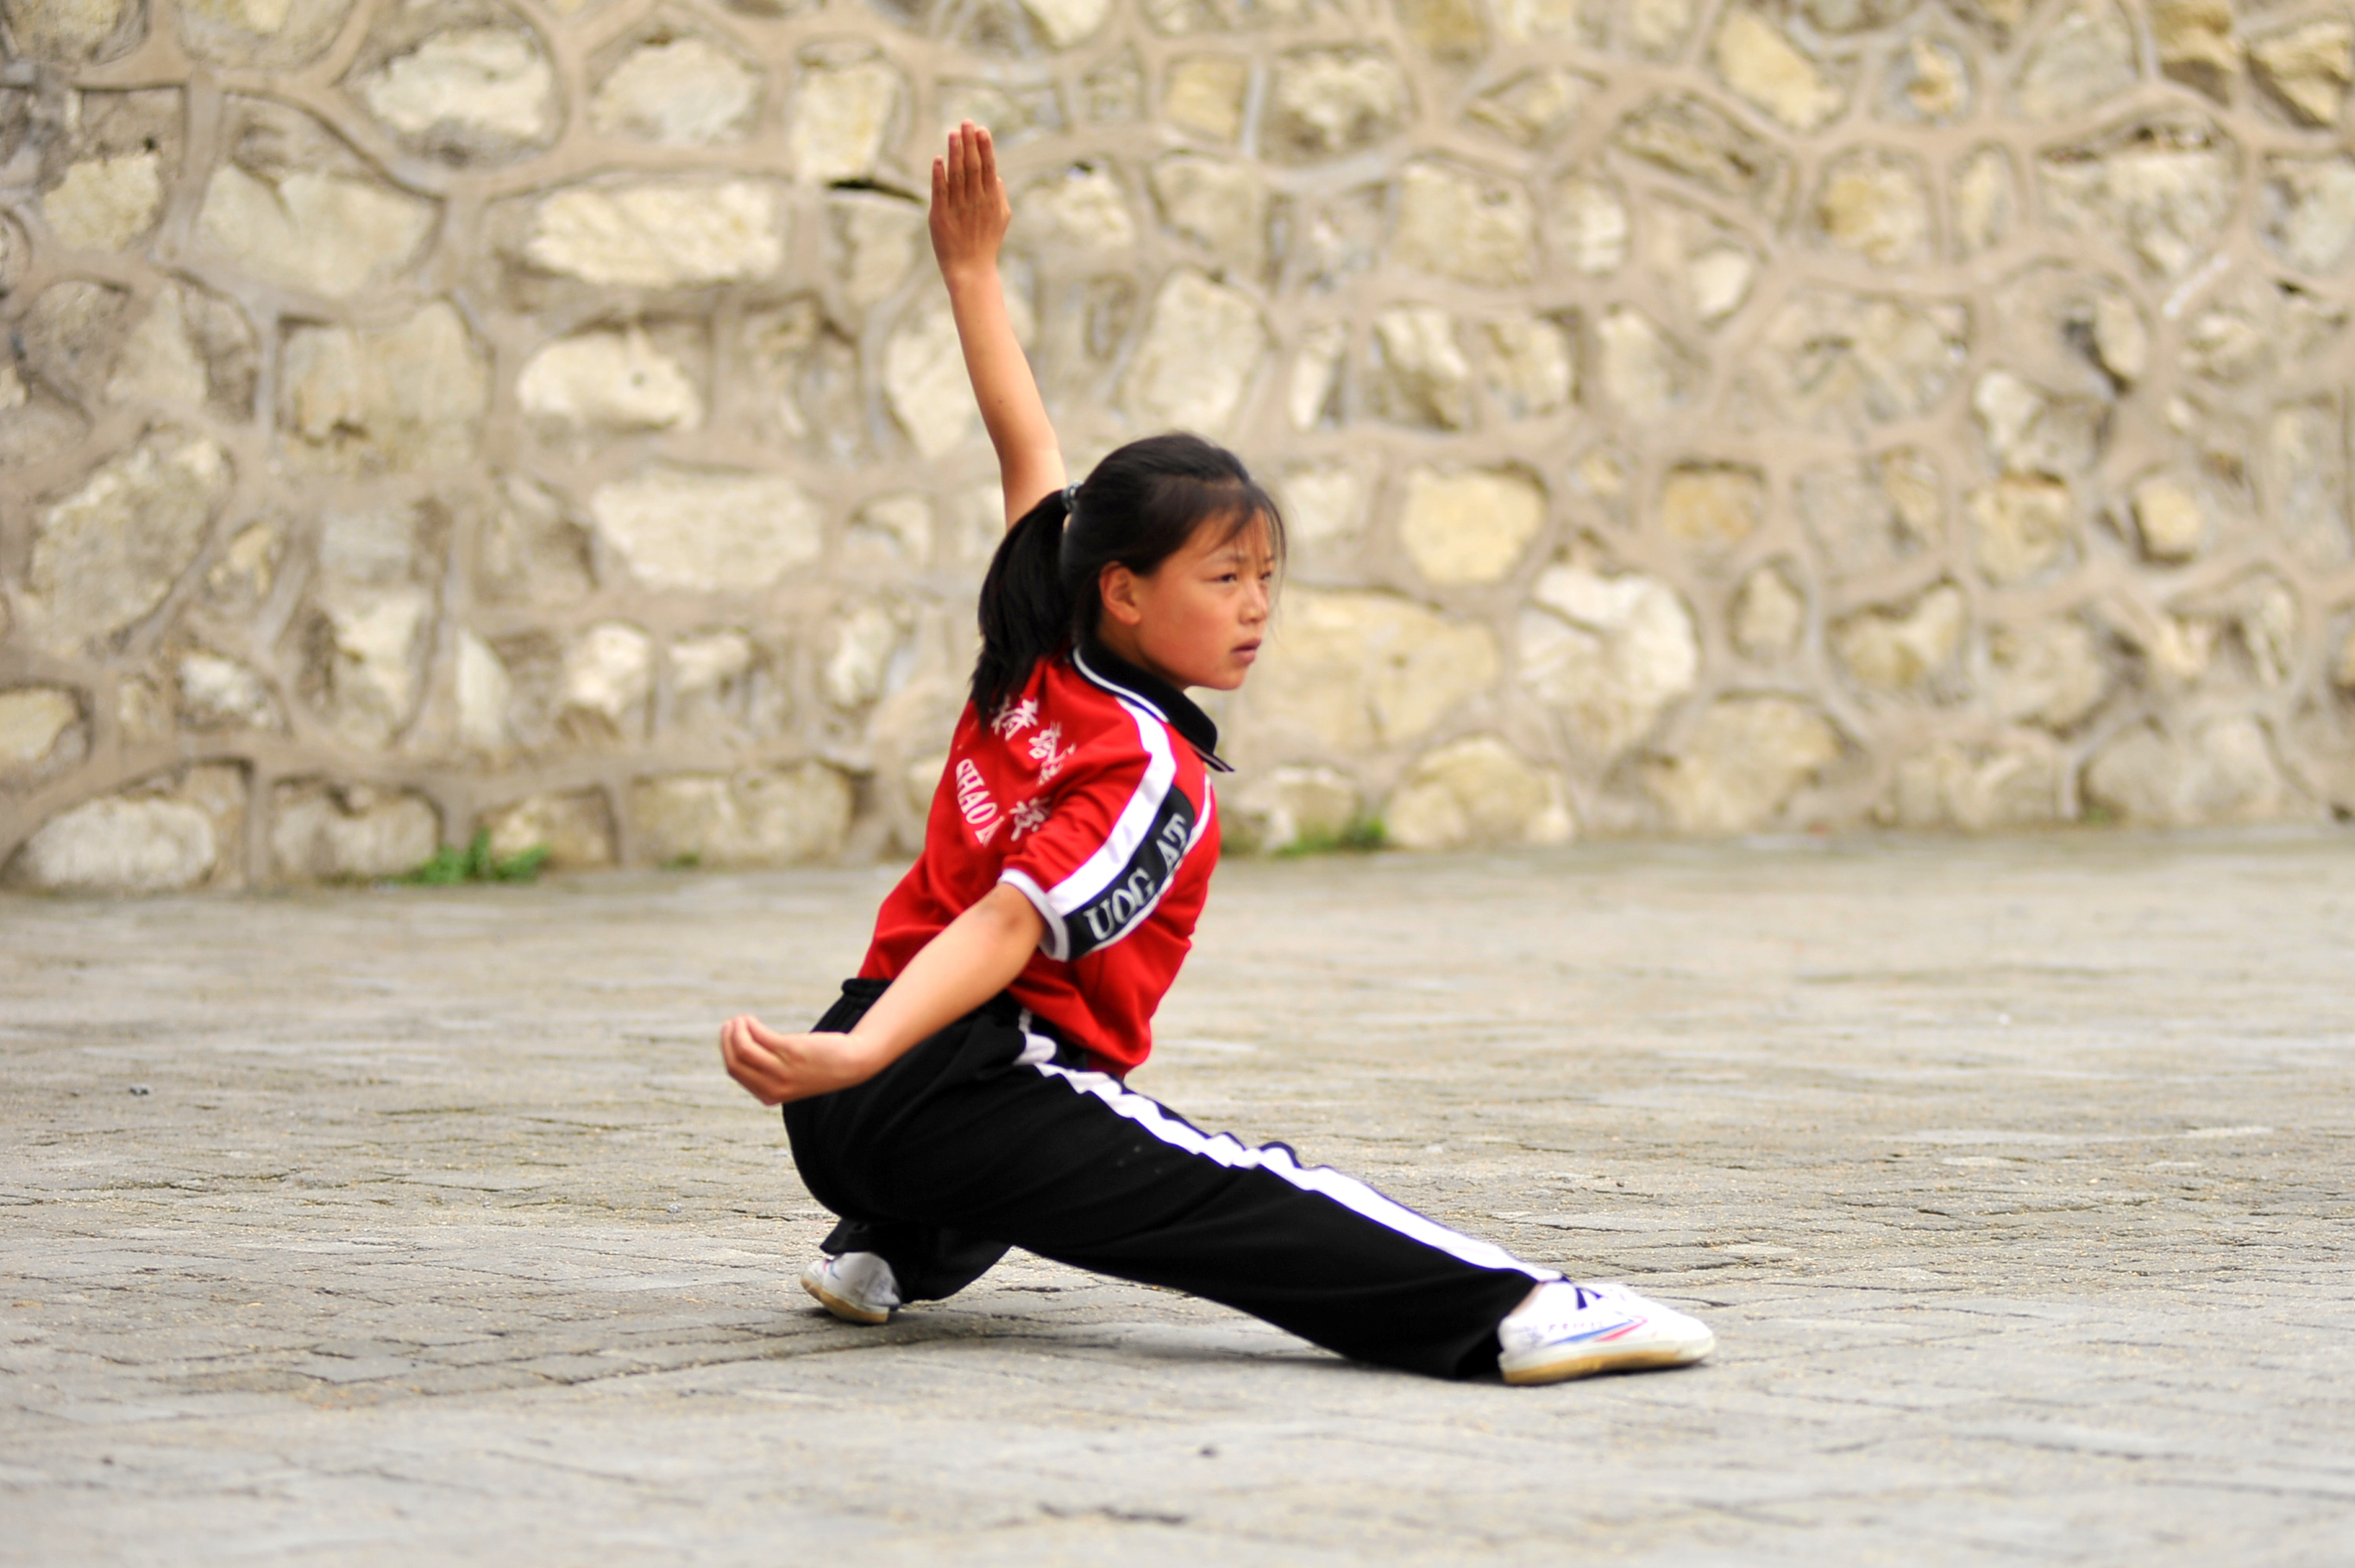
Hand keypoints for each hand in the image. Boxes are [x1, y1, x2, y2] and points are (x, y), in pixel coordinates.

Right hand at [718, 1015, 882, 1105]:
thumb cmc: (818, 1066)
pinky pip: (760, 1036)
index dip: (727, 1051)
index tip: (730, 1036)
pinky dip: (750, 1025)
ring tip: (741, 1019)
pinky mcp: (791, 1052)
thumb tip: (739, 1048)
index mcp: (769, 1096)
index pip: (735, 1072)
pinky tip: (751, 1019)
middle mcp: (774, 1087)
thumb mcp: (788, 1075)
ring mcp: (782, 1071)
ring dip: (736, 1030)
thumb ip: (765, 1070)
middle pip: (734, 1062)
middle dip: (727, 1040)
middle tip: (731, 1024)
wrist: (851, 1064)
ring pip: (743, 1048)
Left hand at [930, 120, 1010, 283]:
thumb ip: (1000, 195)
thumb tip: (997, 174)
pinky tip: (938, 159)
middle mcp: (976, 201)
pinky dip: (939, 174)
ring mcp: (958, 208)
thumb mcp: (1002, 219)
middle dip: (970, 142)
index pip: (989, 167)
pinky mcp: (940, 217)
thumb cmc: (986, 243)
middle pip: (973, 166)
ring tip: (953, 133)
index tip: (981, 129)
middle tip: (966, 122)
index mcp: (992, 200)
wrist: (971, 271)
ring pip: (956, 175)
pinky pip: (939, 191)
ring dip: (955, 152)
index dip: (985, 147)